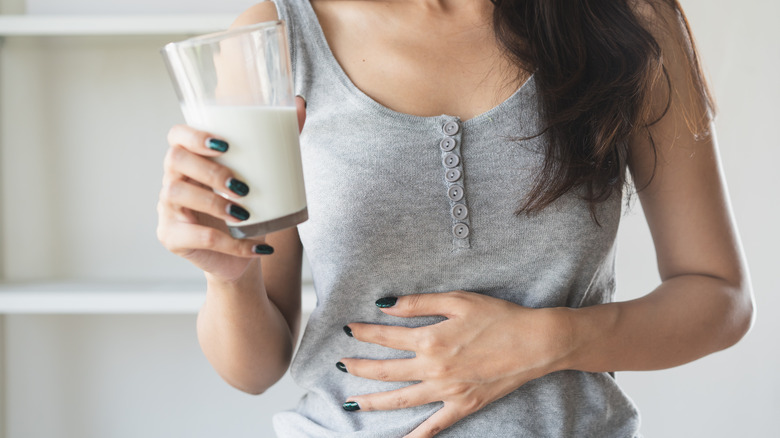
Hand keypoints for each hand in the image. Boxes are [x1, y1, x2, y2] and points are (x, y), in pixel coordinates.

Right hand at [156, 96, 306, 280]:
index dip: (193, 135)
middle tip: (242, 186)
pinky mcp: (171, 238)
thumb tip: (299, 104)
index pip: (176, 135)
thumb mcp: (264, 176)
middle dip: (208, 170)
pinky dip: (231, 244)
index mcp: (191, 159)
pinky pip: (196, 237)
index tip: (224, 145)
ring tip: (244, 214)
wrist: (243, 256)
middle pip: (174, 160)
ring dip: (213, 203)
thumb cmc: (249, 209)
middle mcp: (172, 179)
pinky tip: (257, 246)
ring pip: (176, 195)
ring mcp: (168, 210)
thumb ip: (280, 141)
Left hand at [340, 291, 573, 437]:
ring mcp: (447, 391)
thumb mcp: (457, 300)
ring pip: (401, 400)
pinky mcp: (463, 406)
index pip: (386, 337)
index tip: (348, 329)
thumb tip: (385, 305)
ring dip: (373, 402)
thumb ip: (418, 304)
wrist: (535, 342)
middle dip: (359, 368)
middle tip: (341, 365)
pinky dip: (415, 437)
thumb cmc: (498, 316)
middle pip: (386, 371)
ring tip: (351, 403)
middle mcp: (433, 369)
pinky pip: (434, 426)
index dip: (364, 333)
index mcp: (430, 340)